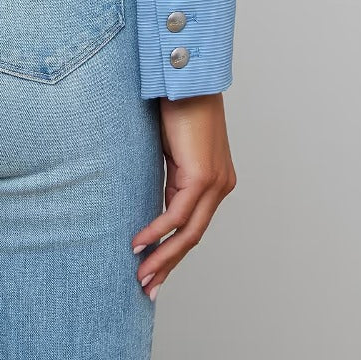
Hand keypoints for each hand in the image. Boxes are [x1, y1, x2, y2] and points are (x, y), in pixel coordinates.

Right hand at [132, 91, 236, 298]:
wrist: (186, 75)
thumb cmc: (176, 104)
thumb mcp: (171, 148)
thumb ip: (170, 175)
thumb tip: (156, 201)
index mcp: (215, 180)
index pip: (193, 225)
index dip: (172, 249)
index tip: (153, 268)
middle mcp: (220, 185)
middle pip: (193, 236)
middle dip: (168, 263)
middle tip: (148, 286)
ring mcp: (215, 182)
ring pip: (188, 232)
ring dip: (162, 256)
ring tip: (141, 275)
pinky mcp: (203, 175)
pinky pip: (177, 213)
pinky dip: (157, 230)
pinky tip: (139, 242)